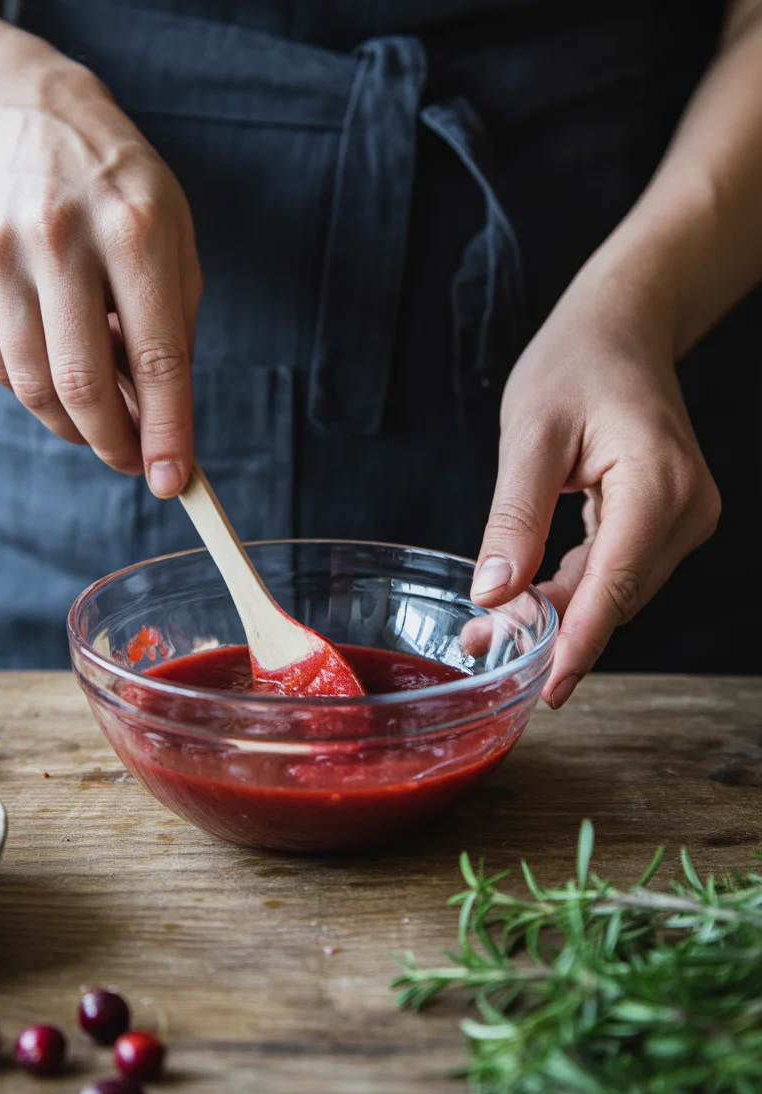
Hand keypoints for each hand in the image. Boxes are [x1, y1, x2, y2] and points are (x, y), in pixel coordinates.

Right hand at [0, 64, 200, 496]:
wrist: (40, 126)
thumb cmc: (127, 197)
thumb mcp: (178, 248)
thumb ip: (174, 336)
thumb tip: (161, 428)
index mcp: (135, 231)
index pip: (157, 358)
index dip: (166, 431)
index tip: (171, 480)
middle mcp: (61, 238)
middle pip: (82, 384)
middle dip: (113, 443)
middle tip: (133, 461)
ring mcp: (2, 254)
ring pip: (35, 387)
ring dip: (75, 426)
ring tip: (103, 418)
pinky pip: (3, 367)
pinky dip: (38, 391)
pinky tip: (62, 369)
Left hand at [470, 262, 720, 707]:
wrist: (622, 325)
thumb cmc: (576, 362)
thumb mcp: (530, 434)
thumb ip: (514, 517)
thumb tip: (495, 594)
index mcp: (657, 485)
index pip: (616, 585)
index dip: (579, 644)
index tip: (546, 690)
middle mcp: (686, 509)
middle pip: (618, 596)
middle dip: (556, 633)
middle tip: (486, 652)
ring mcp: (684, 516)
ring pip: (618, 590)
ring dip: (562, 616)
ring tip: (494, 631)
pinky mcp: (669, 518)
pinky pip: (620, 569)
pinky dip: (575, 590)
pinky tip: (529, 602)